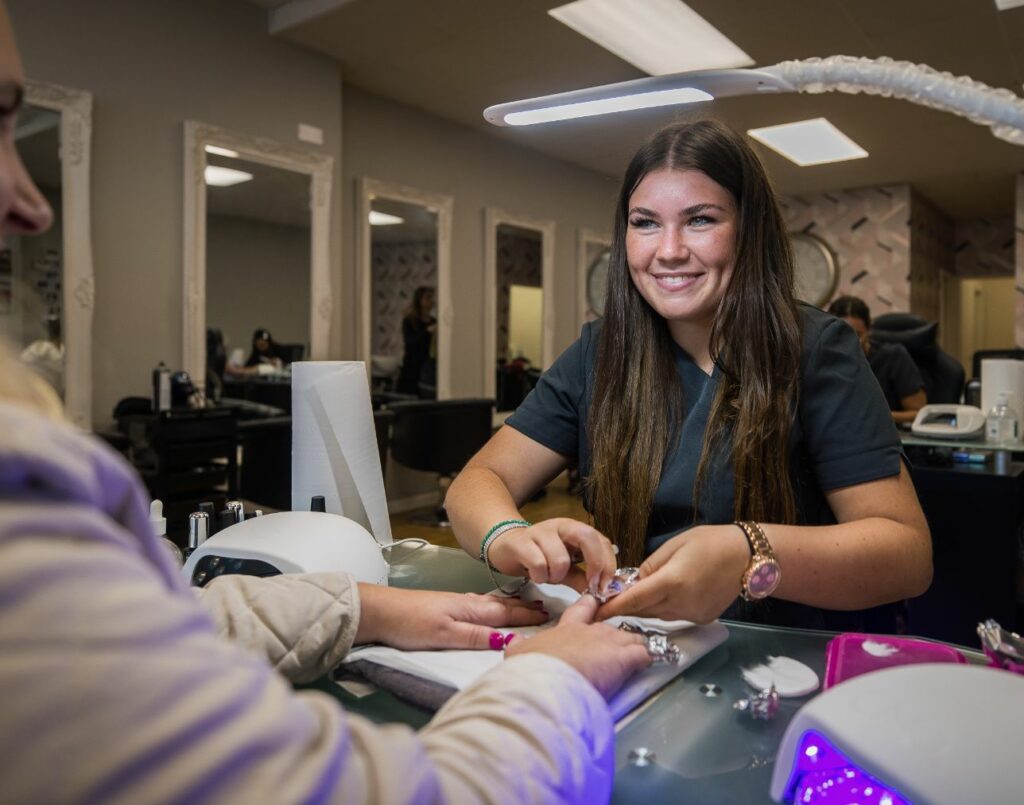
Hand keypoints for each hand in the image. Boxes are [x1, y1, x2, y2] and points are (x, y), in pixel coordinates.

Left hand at [355, 586, 548, 649]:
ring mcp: (458, 603)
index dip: (530, 616)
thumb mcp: (446, 635)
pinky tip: (492, 608)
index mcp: (473, 609)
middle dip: (526, 608)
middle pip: (504, 605)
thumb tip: (511, 639)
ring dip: (512, 606)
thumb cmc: (411, 623)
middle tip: (547, 609)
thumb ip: (478, 636)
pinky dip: (495, 606)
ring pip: (493, 604)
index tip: (552, 617)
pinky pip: (481, 605)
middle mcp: (469, 603)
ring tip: (528, 606)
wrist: (380, 611)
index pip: (508, 613)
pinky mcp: (447, 608)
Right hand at [487, 517, 617, 592]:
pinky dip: (540, 577)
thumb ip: (583, 578)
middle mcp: (561, 526)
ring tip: (549, 576)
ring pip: (560, 559)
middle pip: (587, 537)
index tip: (605, 586)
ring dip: (557, 576)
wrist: (505, 547)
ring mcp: (540, 532)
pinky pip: (538, 565)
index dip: (608, 564)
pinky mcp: (521, 542)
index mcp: (576, 530)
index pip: (602, 541)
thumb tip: (603, 593)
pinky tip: (536, 575)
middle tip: (590, 586)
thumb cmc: (539, 557)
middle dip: (594, 564)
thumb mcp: (566, 569)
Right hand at [505, 594, 650, 699]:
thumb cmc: (531, 670)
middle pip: (609, 628)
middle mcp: (589, 632)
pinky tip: (648, 663)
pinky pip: (644, 653)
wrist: (545, 685)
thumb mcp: (518, 655)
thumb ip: (519, 645)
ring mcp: (609, 643)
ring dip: (634, 647)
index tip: (595, 604)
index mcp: (565, 629)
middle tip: (615, 648)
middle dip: (614, 637)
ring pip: (630, 637)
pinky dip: (648, 658)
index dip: (590, 607)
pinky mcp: (625, 659)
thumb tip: (515, 641)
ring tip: (637, 656)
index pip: (582, 610)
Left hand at [595, 525, 749, 623]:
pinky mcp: (702, 619)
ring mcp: (693, 614)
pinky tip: (664, 595)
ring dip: (644, 607)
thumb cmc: (710, 542)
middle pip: (643, 610)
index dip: (611, 606)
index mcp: (672, 582)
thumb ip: (650, 566)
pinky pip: (674, 615)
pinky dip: (663, 608)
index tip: (594, 610)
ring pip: (657, 615)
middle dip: (624, 606)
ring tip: (634, 595)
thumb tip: (633, 582)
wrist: (748, 557)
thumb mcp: (674, 546)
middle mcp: (681, 603)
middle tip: (607, 599)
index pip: (634, 599)